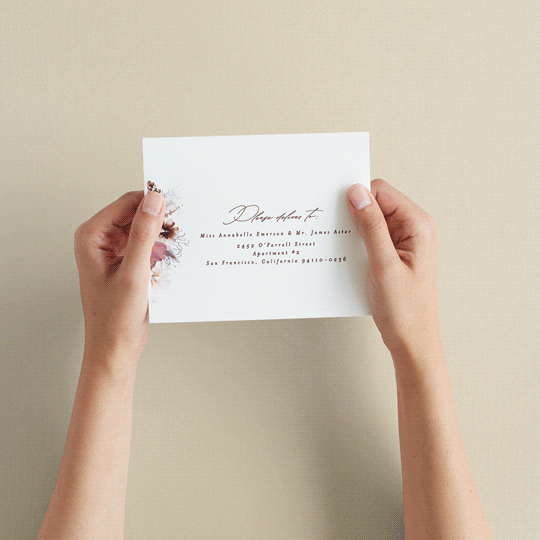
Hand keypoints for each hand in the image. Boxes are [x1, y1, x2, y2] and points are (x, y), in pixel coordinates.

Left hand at [74, 190, 164, 367]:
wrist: (114, 347)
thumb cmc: (115, 318)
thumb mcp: (133, 273)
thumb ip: (144, 234)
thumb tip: (154, 200)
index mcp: (92, 236)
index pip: (128, 203)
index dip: (153, 203)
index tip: (178, 207)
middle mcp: (100, 239)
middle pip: (136, 214)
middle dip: (158, 221)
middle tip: (178, 233)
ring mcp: (112, 251)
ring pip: (143, 229)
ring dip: (160, 237)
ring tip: (172, 252)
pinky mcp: (125, 262)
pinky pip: (145, 245)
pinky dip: (159, 250)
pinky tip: (167, 261)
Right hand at [347, 179, 441, 359]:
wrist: (412, 341)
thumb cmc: (404, 309)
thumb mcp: (383, 265)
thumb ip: (371, 226)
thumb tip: (357, 192)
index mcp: (418, 225)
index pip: (382, 192)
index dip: (358, 197)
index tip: (337, 210)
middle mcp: (414, 229)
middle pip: (376, 204)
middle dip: (354, 214)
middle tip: (337, 231)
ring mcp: (405, 242)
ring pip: (372, 222)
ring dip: (355, 231)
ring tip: (344, 248)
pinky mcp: (395, 255)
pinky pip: (372, 238)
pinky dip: (358, 243)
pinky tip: (349, 257)